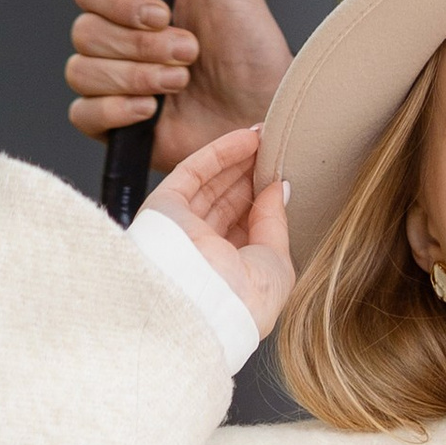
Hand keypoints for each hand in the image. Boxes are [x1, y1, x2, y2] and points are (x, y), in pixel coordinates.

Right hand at [68, 0, 292, 167]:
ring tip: (181, 85)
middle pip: (83, 31)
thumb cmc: (255, 54)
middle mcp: (123, 40)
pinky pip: (81, 114)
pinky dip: (116, 111)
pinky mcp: (116, 125)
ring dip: (135, 77)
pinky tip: (153, 112)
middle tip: (189, 56)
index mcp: (141, 1)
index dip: (117, 2)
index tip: (160, 13)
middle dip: (139, 47)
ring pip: (80, 71)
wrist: (267, 121)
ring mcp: (116, 83)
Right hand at [141, 127, 294, 340]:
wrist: (202, 307)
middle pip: (228, 203)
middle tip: (276, 149)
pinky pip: (192, 172)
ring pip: (211, 185)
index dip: (264, 200)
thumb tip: (279, 189)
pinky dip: (219, 153)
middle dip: (251, 175)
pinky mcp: (162, 209)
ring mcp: (180, 230)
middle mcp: (202, 253)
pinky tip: (246, 137)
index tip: (283, 175)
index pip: (247, 228)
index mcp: (229, 273)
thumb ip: (275, 222)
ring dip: (238, 159)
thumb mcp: (276, 263)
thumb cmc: (244, 300)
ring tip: (267, 137)